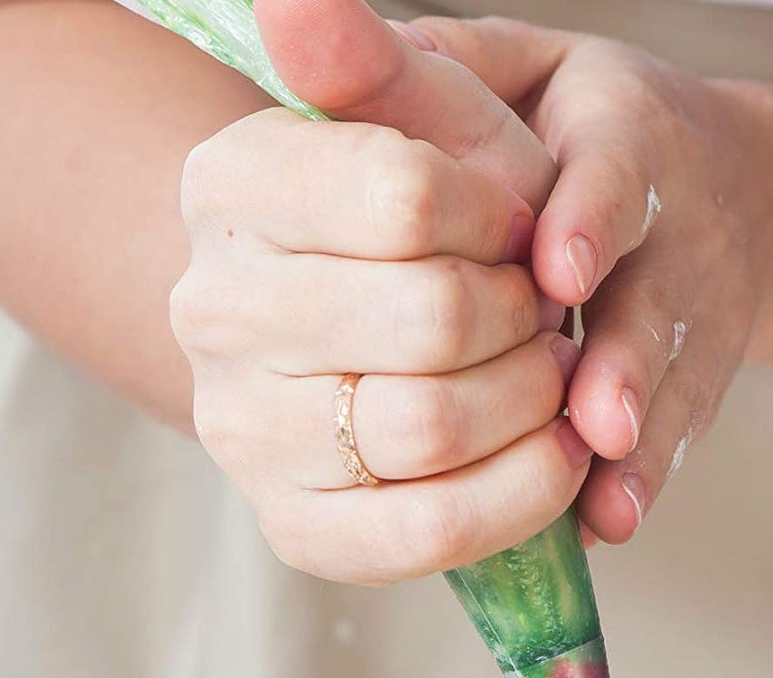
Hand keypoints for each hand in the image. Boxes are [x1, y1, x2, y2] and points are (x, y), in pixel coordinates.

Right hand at [170, 1, 591, 583]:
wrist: (391, 338)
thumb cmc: (431, 225)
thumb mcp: (421, 120)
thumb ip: (369, 62)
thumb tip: (294, 5)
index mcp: (232, 187)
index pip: (405, 196)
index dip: (502, 218)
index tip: (517, 226)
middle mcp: (216, 312)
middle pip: (432, 319)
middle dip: (525, 316)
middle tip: (542, 312)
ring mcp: (248, 434)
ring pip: (432, 427)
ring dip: (534, 402)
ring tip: (548, 375)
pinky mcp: (301, 531)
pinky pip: (432, 531)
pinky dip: (525, 495)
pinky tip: (556, 455)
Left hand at [406, 18, 772, 543]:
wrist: (719, 192)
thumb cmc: (569, 134)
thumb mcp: (508, 71)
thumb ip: (411, 69)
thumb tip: (293, 20)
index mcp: (627, 138)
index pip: (615, 178)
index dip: (587, 223)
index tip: (557, 270)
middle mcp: (674, 233)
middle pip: (648, 302)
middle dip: (618, 361)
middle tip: (588, 412)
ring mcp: (691, 317)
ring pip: (664, 377)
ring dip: (635, 430)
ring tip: (605, 483)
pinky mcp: (694, 383)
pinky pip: (673, 436)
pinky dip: (641, 480)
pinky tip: (607, 521)